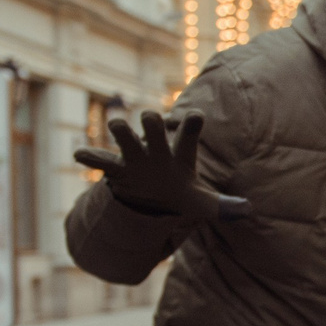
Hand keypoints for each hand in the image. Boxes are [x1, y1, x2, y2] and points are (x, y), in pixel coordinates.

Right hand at [73, 109, 250, 223]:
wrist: (154, 200)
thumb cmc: (181, 194)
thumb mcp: (201, 203)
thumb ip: (223, 206)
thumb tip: (248, 210)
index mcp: (180, 155)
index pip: (189, 135)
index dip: (191, 125)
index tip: (196, 116)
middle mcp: (157, 150)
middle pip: (153, 128)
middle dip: (152, 122)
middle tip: (152, 119)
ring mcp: (135, 158)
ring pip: (125, 137)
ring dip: (121, 130)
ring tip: (118, 126)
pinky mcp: (117, 169)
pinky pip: (101, 160)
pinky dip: (90, 156)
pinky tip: (78, 154)